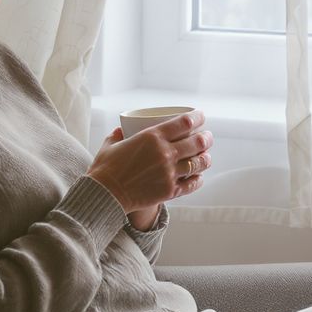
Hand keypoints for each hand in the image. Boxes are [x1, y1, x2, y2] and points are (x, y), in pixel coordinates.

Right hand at [87, 111, 212, 213]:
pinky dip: (198, 179)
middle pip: (197, 142)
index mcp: (152, 137)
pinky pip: (192, 184)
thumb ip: (117, 135)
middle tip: (207, 137)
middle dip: (206, 138)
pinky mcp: (170, 191)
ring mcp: (169, 173)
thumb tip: (120, 130)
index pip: (185, 122)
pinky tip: (198, 177)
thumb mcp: (110, 145)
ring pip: (199, 163)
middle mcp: (165, 153)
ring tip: (206, 156)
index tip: (201, 117)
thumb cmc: (105, 168)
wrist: (104, 194)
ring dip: (206, 158)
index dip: (198, 117)